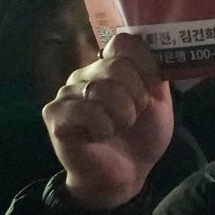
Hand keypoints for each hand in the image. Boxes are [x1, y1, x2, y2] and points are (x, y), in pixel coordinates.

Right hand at [46, 32, 173, 212]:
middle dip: (137, 96)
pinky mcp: (55, 114)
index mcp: (110, 66)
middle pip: (117, 65)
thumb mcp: (159, 101)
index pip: (124, 41)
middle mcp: (85, 74)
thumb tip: (160, 46)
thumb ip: (158, 73)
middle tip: (134, 116)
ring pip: (103, 89)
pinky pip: (88, 111)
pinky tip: (99, 136)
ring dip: (123, 115)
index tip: (152, 87)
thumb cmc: (140, 136)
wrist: (125, 174)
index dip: (145, 63)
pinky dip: (104, 128)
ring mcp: (67, 92)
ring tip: (118, 128)